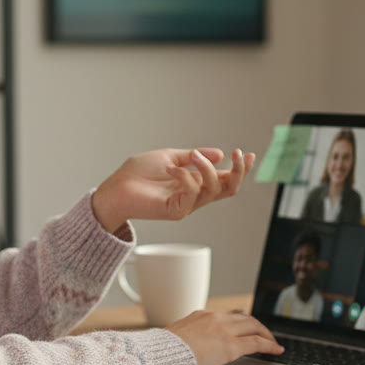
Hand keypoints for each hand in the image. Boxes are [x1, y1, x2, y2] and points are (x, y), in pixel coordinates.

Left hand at [91, 148, 255, 232]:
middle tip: (238, 155)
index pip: (225, 180)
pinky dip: (186, 177)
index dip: (240, 169)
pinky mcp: (175, 211)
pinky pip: (191, 195)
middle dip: (239, 172)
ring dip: (208, 169)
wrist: (115, 188)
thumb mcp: (170, 157)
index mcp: (195, 184)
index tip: (248, 154)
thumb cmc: (137, 174)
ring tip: (194, 156)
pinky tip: (172, 169)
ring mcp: (186, 204)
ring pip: (214, 190)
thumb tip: (218, 154)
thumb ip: (192, 157)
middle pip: (229, 189)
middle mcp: (194, 196)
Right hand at [165, 310, 282, 364]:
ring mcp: (224, 331)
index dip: (243, 322)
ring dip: (266, 334)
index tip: (248, 327)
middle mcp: (216, 319)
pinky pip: (257, 343)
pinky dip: (269, 345)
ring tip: (273, 343)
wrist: (162, 354)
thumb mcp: (178, 336)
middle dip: (259, 327)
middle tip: (266, 335)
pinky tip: (276, 350)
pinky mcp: (230, 346)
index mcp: (202, 316)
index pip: (229, 316)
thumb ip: (191, 336)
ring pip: (255, 327)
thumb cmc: (165, 351)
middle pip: (246, 318)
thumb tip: (194, 344)